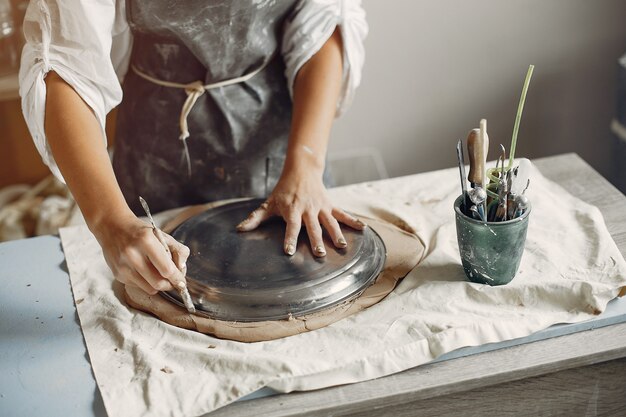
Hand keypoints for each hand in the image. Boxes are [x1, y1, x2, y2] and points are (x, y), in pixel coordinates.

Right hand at [91, 212, 190, 294]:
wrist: (112, 227)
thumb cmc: (140, 231)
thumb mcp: (162, 234)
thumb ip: (178, 250)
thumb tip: (181, 269)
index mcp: (146, 241)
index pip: (167, 269)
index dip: (177, 278)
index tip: (182, 281)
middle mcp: (132, 255)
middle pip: (158, 283)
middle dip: (170, 284)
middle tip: (173, 281)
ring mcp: (123, 266)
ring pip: (149, 288)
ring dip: (159, 285)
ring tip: (160, 275)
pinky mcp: (118, 274)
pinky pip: (139, 286)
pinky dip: (146, 282)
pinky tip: (145, 271)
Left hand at [236, 165, 364, 256]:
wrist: (301, 170)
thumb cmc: (283, 191)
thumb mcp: (268, 203)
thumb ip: (255, 218)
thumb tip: (239, 229)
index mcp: (292, 210)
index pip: (291, 227)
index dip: (289, 238)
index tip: (289, 251)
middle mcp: (308, 209)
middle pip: (312, 227)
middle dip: (316, 240)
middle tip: (319, 254)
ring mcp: (321, 207)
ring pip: (329, 222)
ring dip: (335, 234)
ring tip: (341, 247)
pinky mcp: (330, 205)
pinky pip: (342, 214)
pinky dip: (352, 221)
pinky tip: (362, 229)